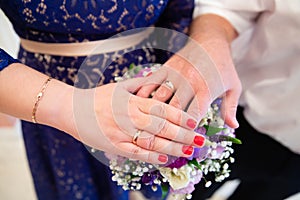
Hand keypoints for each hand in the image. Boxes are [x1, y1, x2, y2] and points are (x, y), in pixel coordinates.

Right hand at [64, 76, 205, 164]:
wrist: (72, 109)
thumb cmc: (97, 97)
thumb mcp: (119, 87)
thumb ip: (140, 84)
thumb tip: (158, 79)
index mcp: (133, 100)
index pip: (163, 109)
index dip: (181, 116)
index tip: (196, 122)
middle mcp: (130, 116)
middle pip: (162, 126)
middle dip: (184, 134)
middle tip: (201, 140)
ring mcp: (121, 131)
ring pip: (152, 141)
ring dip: (173, 147)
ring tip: (189, 151)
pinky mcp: (113, 145)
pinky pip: (135, 152)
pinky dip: (150, 156)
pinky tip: (164, 159)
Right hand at [136, 16, 241, 127]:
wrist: (211, 40)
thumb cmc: (223, 66)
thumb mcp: (233, 86)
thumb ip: (231, 108)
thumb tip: (233, 126)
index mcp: (206, 90)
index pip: (192, 116)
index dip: (187, 130)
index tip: (185, 138)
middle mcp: (188, 83)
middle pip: (173, 110)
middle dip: (168, 124)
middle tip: (164, 134)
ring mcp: (175, 75)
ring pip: (159, 98)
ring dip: (153, 112)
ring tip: (148, 123)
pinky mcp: (166, 68)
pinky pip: (151, 82)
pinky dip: (143, 93)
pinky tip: (139, 104)